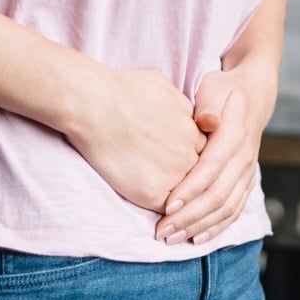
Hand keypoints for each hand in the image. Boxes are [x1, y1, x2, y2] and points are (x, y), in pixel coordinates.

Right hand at [66, 69, 206, 212]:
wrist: (96, 105)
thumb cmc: (123, 90)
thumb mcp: (163, 86)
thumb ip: (181, 106)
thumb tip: (185, 114)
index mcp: (192, 128)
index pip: (204, 152)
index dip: (190, 157)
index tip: (176, 162)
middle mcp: (189, 152)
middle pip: (198, 176)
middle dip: (189, 181)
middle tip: (174, 188)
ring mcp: (174, 174)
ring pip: (185, 195)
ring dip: (179, 201)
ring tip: (170, 209)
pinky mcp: (154, 192)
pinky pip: (167, 209)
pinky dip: (164, 213)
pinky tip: (156, 213)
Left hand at [153, 67, 275, 245]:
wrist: (252, 96)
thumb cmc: (223, 90)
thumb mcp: (214, 87)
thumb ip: (208, 104)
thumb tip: (206, 121)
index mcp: (234, 134)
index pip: (211, 168)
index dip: (190, 189)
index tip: (167, 206)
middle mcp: (244, 157)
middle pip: (218, 195)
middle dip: (190, 217)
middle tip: (162, 230)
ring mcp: (247, 171)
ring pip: (227, 208)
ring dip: (199, 227)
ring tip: (172, 238)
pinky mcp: (246, 181)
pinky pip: (234, 210)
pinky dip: (217, 227)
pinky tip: (197, 239)